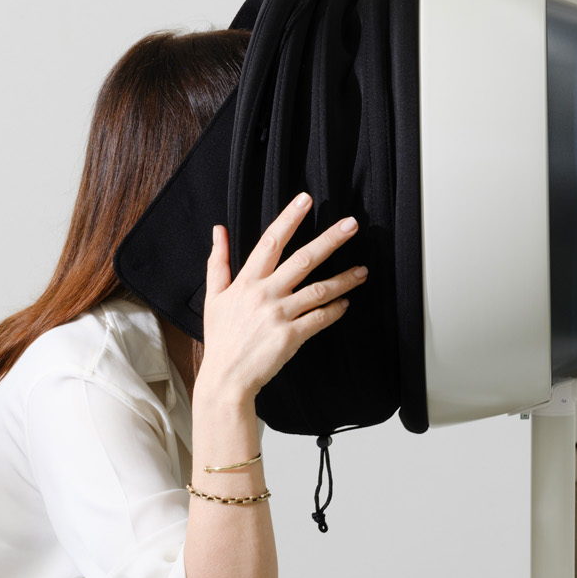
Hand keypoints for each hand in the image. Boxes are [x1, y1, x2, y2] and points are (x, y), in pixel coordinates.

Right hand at [197, 194, 366, 405]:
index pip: (270, 242)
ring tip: (362, 270)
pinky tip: (346, 303)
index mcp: (246, 282)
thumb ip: (218, 262)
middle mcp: (264, 294)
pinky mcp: (291, 336)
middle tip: (351, 225)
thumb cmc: (221, 338)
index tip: (305, 200)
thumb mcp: (213, 297)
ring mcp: (279, 315)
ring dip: (344, 278)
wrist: (225, 377)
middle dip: (329, 239)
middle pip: (302, 259)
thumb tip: (219, 231)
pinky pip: (320, 319)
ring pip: (319, 290)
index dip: (289, 218)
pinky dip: (335, 310)